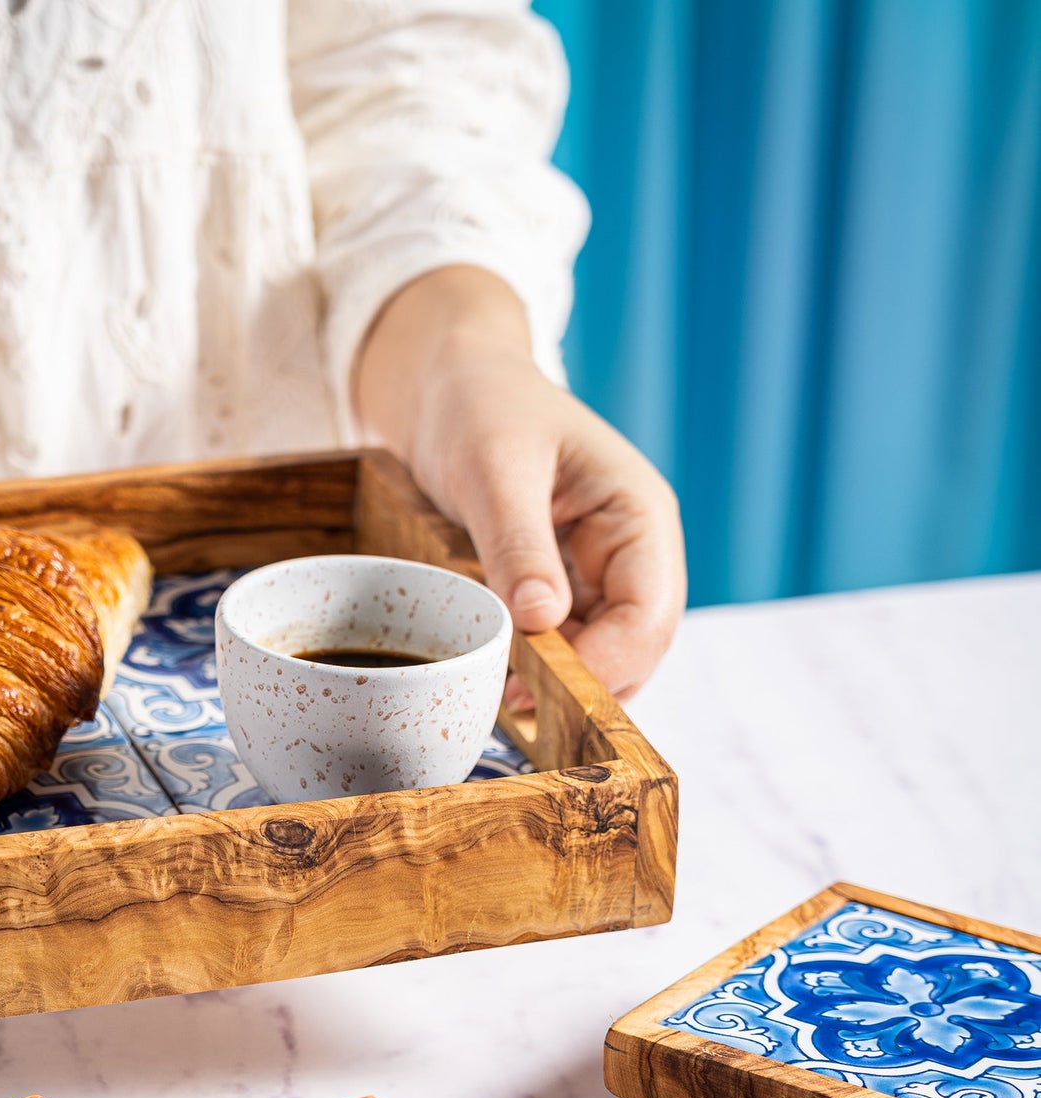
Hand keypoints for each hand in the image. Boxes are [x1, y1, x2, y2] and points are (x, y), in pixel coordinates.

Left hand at [354, 267, 684, 701]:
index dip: (604, 662)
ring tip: (499, 698)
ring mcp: (602, 573)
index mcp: (637, 514)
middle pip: (637, 646)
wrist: (452, 386)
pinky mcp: (567, 587)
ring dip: (562, 684)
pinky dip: (541, 668)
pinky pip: (569, 644)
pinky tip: (499, 678)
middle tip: (509, 707)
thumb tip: (542, 622)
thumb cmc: (480, 408)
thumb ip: (518, 543)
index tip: (537, 690)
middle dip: (584, 683)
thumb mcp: (494, 469)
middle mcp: (633, 551)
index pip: (649, 611)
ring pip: (604, 654)